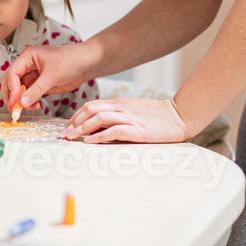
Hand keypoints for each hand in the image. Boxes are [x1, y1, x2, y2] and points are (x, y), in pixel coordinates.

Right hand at [4, 41, 97, 110]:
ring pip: (19, 90)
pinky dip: (29, 102)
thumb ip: (36, 90)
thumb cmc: (71, 60)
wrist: (86, 64)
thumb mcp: (52, 75)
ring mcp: (33, 75)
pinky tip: (35, 106)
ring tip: (27, 108)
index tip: (15, 101)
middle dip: (12, 95)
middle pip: (11, 82)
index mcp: (28, 56)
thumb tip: (23, 102)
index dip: (12, 88)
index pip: (12, 73)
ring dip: (21, 101)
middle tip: (14, 108)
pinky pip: (29, 95)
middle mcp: (28, 65)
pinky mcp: (40, 84)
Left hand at [63, 97, 193, 143]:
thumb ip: (118, 116)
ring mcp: (130, 118)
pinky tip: (90, 142)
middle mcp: (122, 108)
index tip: (68, 128)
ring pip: (99, 119)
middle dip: (74, 123)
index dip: (76, 116)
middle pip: (91, 110)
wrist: (180, 115)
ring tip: (72, 138)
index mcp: (120, 103)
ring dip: (83, 129)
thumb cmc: (157, 117)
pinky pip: (114, 130)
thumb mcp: (134, 111)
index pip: (91, 106)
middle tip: (65, 135)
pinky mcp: (138, 130)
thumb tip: (99, 127)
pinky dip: (99, 136)